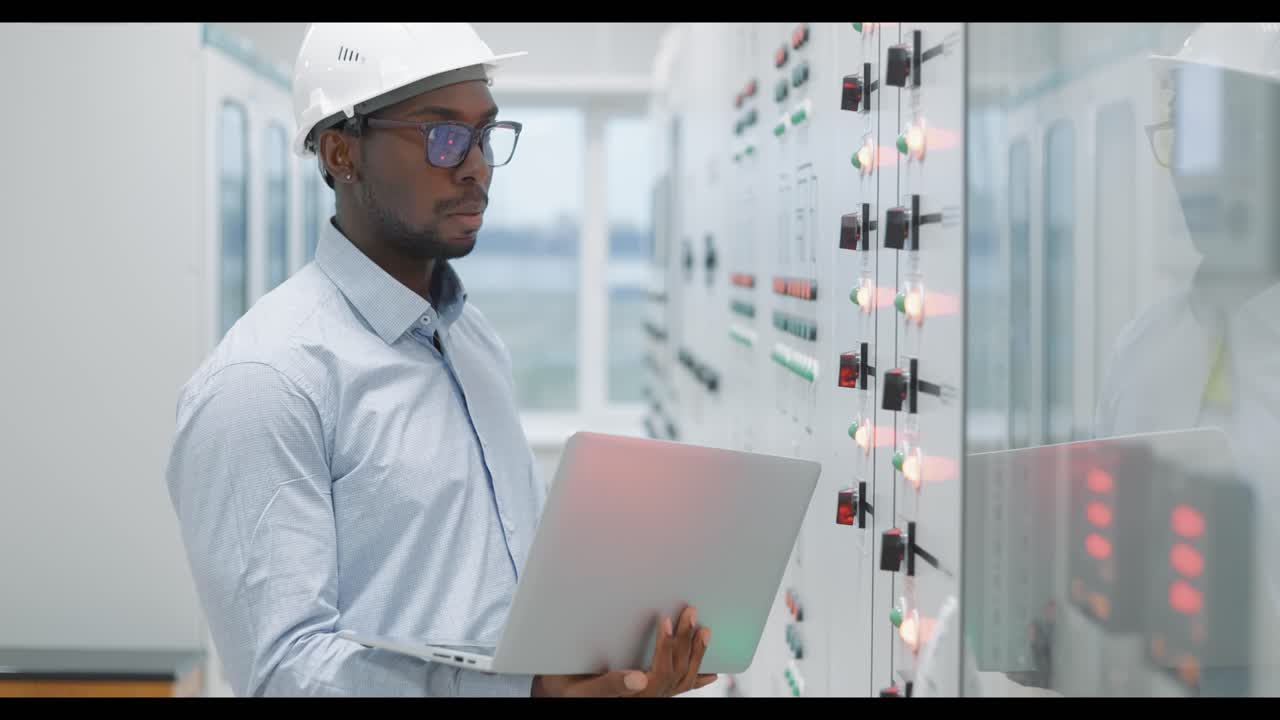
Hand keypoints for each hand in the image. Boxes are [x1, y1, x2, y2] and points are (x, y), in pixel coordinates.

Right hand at [531, 606, 717, 696]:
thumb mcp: (584, 688)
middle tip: (690, 612)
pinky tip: (712, 672)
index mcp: (633, 695)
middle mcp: (648, 697)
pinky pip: (681, 687)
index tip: (665, 620)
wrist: (564, 694)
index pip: (658, 672)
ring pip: (682, 679)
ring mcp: (653, 696)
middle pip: (675, 671)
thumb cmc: (570, 689)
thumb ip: (610, 685)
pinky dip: (698, 679)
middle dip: (685, 641)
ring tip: (704, 629)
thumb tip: (639, 677)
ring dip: (696, 654)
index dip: (665, 646)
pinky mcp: (653, 692)